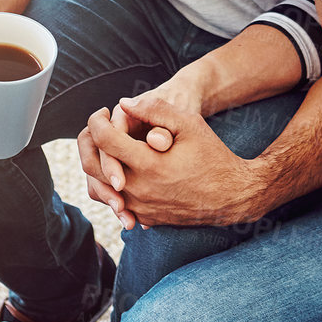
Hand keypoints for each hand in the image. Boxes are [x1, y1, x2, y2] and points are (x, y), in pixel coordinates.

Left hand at [79, 72, 207, 227]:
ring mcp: (141, 207)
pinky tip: (122, 167)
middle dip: (89, 142)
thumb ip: (155, 109)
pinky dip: (110, 184)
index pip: (104, 139)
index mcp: (149, 164)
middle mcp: (140, 190)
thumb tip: (123, 103)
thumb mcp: (189, 123)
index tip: (102, 112)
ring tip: (108, 146)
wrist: (232, 196)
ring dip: (97, 164)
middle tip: (98, 127)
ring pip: (99, 188)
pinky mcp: (146, 218)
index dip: (97, 121)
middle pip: (93, 166)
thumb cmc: (213, 155)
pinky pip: (116, 202)